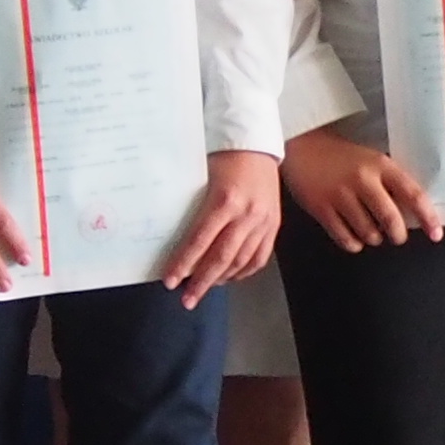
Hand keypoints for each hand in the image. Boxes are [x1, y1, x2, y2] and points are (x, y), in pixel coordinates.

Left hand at [158, 150, 284, 299]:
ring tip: (204, 290)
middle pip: (221, 258)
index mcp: (226, 200)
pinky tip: (229, 278)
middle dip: (201, 282)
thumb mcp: (202, 176)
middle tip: (187, 299)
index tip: (170, 281)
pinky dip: (243, 271)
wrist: (257, 146)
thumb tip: (171, 238)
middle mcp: (247, 214)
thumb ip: (191, 207)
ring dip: (221, 280)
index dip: (184, 263)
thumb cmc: (224, 157)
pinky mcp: (274, 225)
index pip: (200, 241)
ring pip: (241, 261)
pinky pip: (259, 257)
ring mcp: (264, 222)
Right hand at [282, 126, 441, 252]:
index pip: (413, 194)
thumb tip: (413, 213)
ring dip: (374, 238)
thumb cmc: (340, 156)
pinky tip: (353, 235)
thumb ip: (389, 183)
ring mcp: (340, 195)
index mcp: (380, 165)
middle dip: (398, 234)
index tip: (436, 233)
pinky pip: (346, 239)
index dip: (428, 217)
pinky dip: (354, 244)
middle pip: (391, 220)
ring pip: (369, 233)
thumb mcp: (370, 160)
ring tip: (370, 229)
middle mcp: (362, 180)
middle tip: (397, 235)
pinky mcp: (321, 209)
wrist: (302, 147)